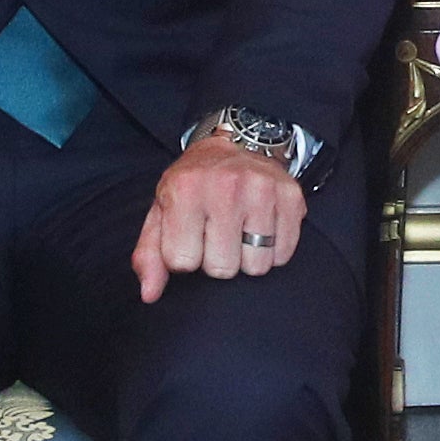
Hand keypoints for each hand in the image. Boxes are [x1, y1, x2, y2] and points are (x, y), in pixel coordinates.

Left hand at [136, 133, 308, 299]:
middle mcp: (225, 186)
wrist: (233, 146)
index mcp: (185, 189)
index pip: (182, 262)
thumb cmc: (193, 187)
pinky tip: (262, 228)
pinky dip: (273, 250)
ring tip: (240, 230)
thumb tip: (150, 294)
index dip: (185, 256)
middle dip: (217, 259)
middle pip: (222, 268)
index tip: (190, 236)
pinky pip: (283, 254)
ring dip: (247, 257)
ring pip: (256, 266)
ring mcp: (261, 190)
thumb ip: (149, 256)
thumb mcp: (161, 214)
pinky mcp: (290, 196)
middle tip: (217, 233)